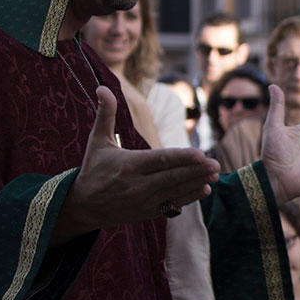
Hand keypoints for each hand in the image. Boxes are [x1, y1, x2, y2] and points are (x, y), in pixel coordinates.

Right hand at [55, 86, 219, 244]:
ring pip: (175, 191)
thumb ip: (105, 115)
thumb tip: (102, 87)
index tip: (200, 154)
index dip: (181, 158)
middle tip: (216, 164)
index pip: (159, 161)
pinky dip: (189, 197)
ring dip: (197, 182)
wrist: (83, 207)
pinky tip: (204, 188)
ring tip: (216, 173)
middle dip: (196, 171)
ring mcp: (144, 201)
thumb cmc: (93, 169)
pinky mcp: (148, 212)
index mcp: (128, 165)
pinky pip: (173, 204)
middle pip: (172, 177)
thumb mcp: (97, 141)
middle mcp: (138, 185)